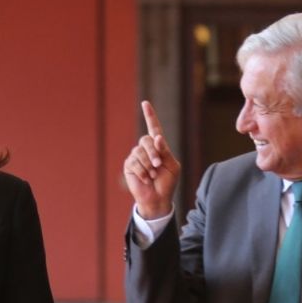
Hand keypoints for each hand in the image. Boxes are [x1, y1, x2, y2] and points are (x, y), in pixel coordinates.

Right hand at [123, 100, 180, 219]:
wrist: (158, 198)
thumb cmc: (167, 183)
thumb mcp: (172, 166)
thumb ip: (165, 151)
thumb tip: (157, 137)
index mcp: (158, 147)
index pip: (153, 127)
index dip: (149, 115)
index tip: (145, 103)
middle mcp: (146, 149)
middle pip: (146, 140)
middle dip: (153, 153)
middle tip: (158, 166)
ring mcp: (136, 156)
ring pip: (139, 152)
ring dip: (148, 166)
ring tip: (153, 176)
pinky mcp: (129, 165)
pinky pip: (134, 163)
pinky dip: (142, 172)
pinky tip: (146, 179)